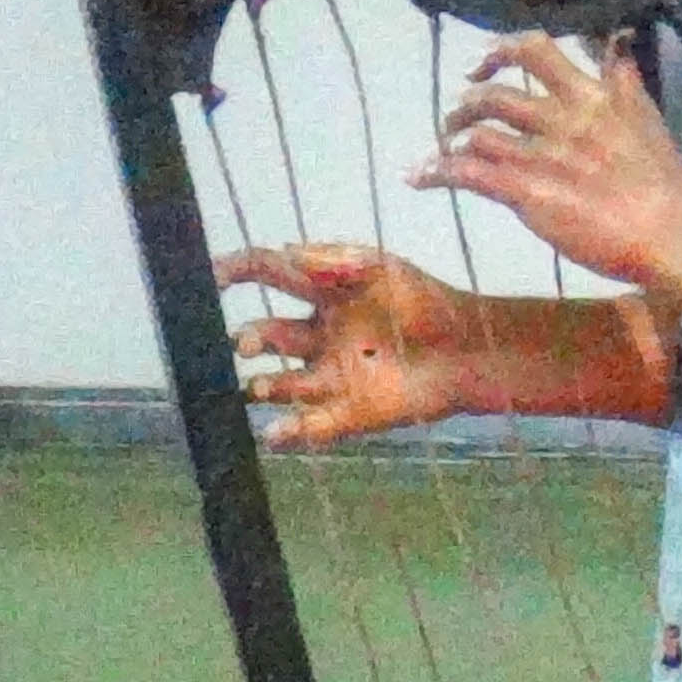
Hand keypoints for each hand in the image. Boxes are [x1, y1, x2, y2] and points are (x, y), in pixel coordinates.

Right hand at [223, 242, 459, 446]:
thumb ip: (336, 260)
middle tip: (249, 342)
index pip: (268, 275)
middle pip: (266, 335)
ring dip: (262, 385)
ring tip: (260, 385)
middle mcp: (318, 335)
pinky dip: (288, 431)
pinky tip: (275, 431)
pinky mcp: (348, 412)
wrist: (471, 352)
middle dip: (251, 338)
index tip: (210, 275)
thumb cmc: (429, 304)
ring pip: (279, 383)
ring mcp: (330, 376)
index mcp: (322, 293)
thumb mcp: (385, 269)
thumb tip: (285, 250)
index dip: (236, 271)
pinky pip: (308, 424)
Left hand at [422, 37, 681, 292]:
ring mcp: (541, 153)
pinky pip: (469, 174)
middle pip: (498, 90)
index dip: (502, 49)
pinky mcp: (526, 191)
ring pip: (479, 129)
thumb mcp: (648, 115)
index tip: (487, 61)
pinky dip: (436, 172)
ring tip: (443, 145)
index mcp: (593, 95)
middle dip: (471, 96)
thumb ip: (624, 79)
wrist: (672, 231)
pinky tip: (419, 177)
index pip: (538, 51)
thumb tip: (617, 40)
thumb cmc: (668, 184)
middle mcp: (562, 116)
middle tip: (460, 112)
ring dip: (453, 134)